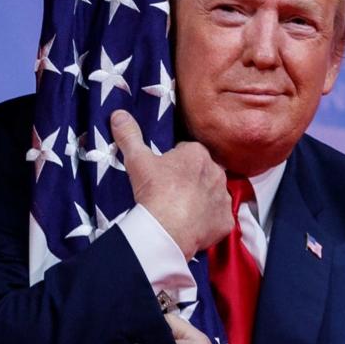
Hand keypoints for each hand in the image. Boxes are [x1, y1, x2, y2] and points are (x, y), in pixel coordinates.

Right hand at [110, 110, 232, 257]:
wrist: (167, 229)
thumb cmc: (154, 191)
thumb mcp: (137, 160)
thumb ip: (129, 135)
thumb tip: (118, 114)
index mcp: (198, 153)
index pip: (187, 152)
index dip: (174, 163)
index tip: (162, 175)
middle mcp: (217, 172)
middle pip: (203, 172)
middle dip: (191, 180)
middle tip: (170, 193)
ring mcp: (224, 197)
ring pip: (213, 194)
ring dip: (202, 200)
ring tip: (181, 211)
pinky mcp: (226, 220)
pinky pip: (219, 218)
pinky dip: (209, 222)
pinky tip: (193, 226)